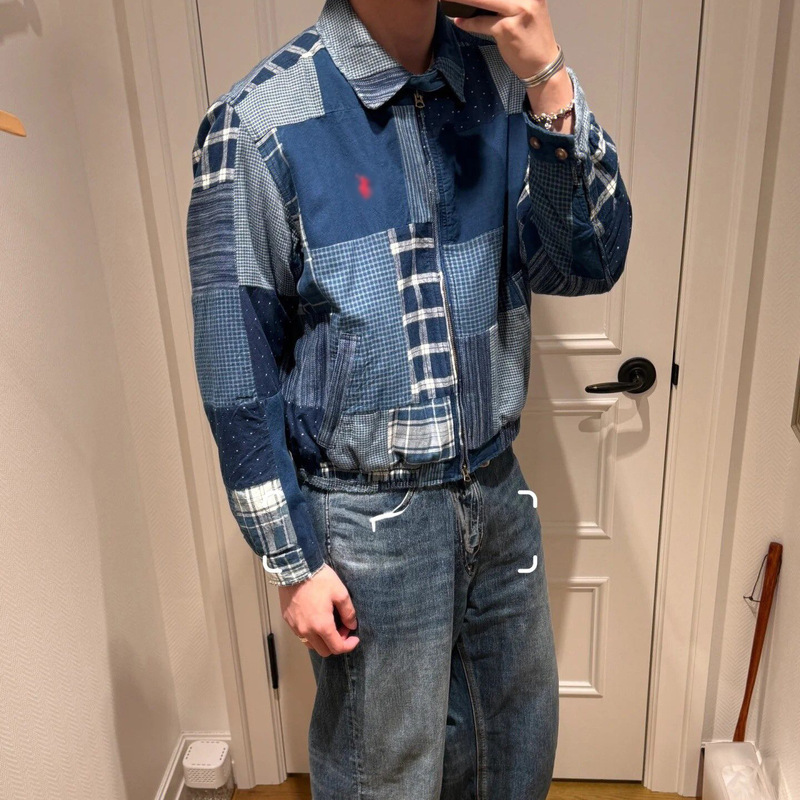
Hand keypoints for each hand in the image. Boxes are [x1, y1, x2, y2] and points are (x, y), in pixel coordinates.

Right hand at [278, 563, 359, 656]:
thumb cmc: (320, 580)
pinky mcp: (288, 620)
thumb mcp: (340, 593)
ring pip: (311, 645)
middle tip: (341, 628)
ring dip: (322, 640)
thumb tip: (351, 626)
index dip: (349, 646)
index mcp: (322, 626)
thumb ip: (348, 612)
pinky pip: (301, 635)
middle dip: (336, 643)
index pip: (337, 648)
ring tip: (328, 625)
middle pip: (324, 651)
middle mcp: (307, 631)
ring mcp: (295, 627)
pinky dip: (311, 633)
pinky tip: (315, 618)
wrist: (295, 568)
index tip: (354, 638)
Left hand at [450, 0, 573, 132]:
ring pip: (484, 1)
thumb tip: (481, 1)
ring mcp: (518, 11)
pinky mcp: (507, 28)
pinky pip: (481, 23)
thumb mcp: (526, 11)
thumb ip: (509, 2)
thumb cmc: (532, 39)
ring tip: (451, 1)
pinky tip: (460, 21)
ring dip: (464, 1)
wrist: (543, 65)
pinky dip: (468, 23)